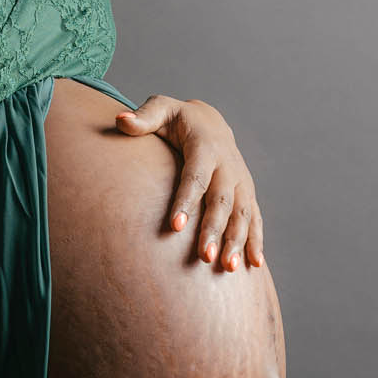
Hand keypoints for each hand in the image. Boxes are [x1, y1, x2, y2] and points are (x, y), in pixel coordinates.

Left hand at [114, 96, 264, 270]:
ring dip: (237, 241)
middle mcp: (228, 165)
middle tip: (204, 257)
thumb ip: (143, 118)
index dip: (186, 201)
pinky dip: (256, 240)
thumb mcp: (161, 109)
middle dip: (214, 230)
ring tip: (227, 268)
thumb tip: (120, 120)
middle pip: (222, 201)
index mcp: (206, 146)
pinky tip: (254, 264)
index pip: (195, 177)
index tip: (175, 227)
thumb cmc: (178, 118)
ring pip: (242, 213)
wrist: (211, 121)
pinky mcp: (247, 193)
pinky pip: (255, 218)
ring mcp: (241, 181)